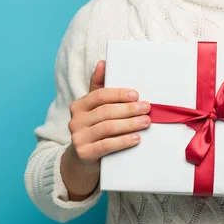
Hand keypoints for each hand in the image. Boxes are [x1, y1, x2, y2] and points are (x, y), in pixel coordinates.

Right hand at [61, 60, 150, 200]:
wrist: (82, 161)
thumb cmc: (94, 130)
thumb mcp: (94, 109)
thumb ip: (99, 87)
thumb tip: (103, 62)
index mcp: (78, 106)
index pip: (99, 95)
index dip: (118, 94)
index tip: (136, 94)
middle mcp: (75, 120)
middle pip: (105, 111)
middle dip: (129, 109)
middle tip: (147, 108)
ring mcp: (78, 138)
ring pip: (107, 127)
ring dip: (130, 124)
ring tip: (146, 122)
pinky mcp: (85, 154)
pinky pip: (106, 145)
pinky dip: (123, 141)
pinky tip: (136, 138)